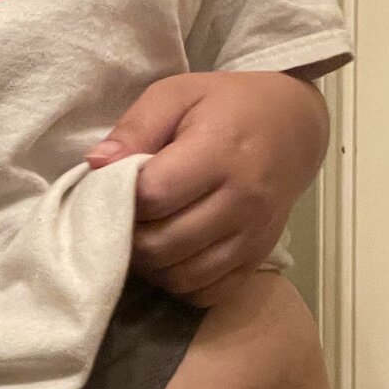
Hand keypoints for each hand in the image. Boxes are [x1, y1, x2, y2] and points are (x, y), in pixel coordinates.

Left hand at [85, 70, 327, 308]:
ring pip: (181, 277)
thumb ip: (135, 127)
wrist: (293, 126)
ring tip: (144, 235)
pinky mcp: (258, 258)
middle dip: (129, 236)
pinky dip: (180, 283)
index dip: (122, 197)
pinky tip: (171, 256)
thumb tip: (96, 163)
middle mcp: (242, 200)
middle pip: (162, 244)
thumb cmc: (226, 106)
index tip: (116, 187)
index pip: (153, 196)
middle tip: (123, 217)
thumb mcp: (176, 94)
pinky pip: (208, 293)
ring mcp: (253, 235)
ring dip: (150, 266)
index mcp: (220, 152)